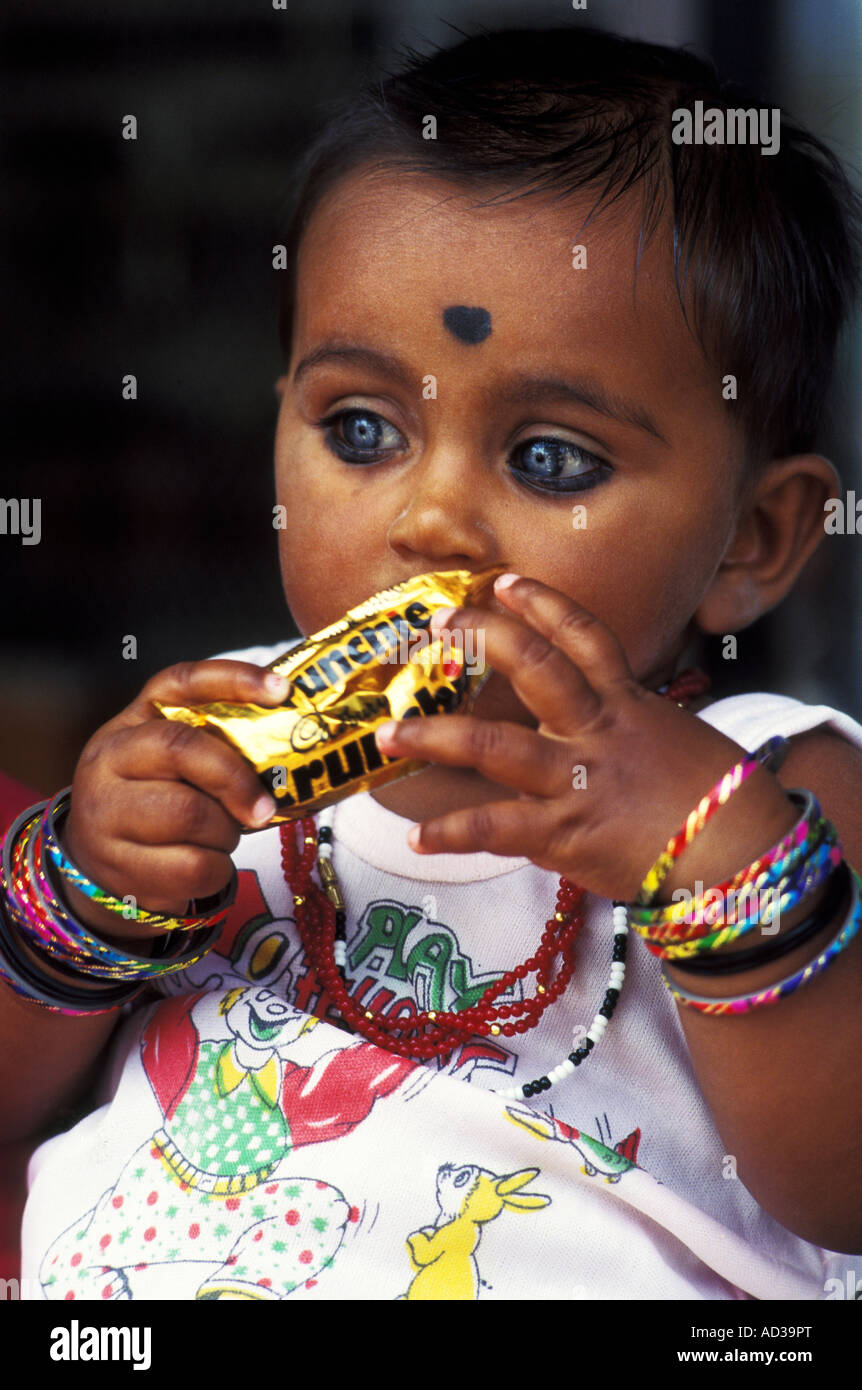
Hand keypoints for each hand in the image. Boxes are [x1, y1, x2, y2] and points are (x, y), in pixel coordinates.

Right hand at [59, 661, 290, 939]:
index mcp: (135, 721)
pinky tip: (208, 864)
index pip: (183, 682)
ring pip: (188, 815)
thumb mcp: (177, 765)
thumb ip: (218, 749)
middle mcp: (110, 758)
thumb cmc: (160, 801)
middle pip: (182, 750)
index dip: (235, 680)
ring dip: (225, 832)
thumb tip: (294, 753)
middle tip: (266, 807)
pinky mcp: (117, 866)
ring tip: (223, 835)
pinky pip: (191, 867)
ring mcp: (105, 813)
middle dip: (236, 779)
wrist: (103, 862)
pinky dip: (217, 870)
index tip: (282, 690)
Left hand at [374, 575, 795, 902]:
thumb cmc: (718, 804)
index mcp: (628, 706)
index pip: (585, 638)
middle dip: (484, 641)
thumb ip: (624, 736)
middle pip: (536, 669)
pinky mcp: (568, 833)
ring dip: (435, 737)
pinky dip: (454, 833)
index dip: (544, 604)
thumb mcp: (677, 746)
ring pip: (496, 748)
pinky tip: (419, 837)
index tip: (506, 582)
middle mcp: (598, 733)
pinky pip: (498, 828)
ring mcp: (579, 781)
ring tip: (388, 733)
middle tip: (437, 626)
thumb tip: (582, 749)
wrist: (743, 858)